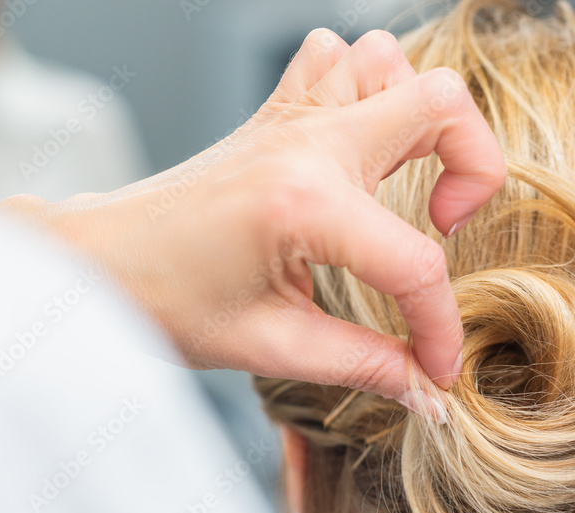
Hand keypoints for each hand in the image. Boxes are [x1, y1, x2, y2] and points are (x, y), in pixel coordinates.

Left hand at [0, 29, 505, 412]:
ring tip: (407, 177)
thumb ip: (364, 365)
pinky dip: (367, 88)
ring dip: (421, 116)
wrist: (97, 264)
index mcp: (305, 203)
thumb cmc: (165, 302)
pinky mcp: (276, 114)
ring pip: (391, 62)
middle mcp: (306, 143)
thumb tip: (427, 392)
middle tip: (446, 226)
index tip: (437, 369)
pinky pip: (338, 59)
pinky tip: (360, 146)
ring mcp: (291, 118)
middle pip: (441, 105)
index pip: (416, 263)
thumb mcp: (269, 347)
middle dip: (478, 169)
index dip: (441, 327)